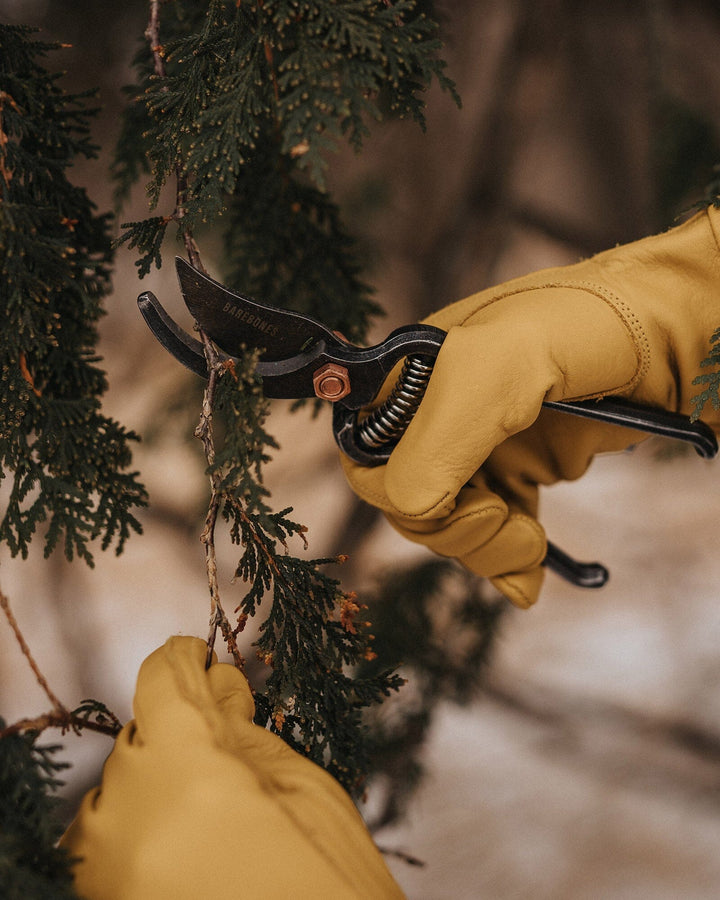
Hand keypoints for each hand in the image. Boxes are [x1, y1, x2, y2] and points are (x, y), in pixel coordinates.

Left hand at [61, 636, 403, 899]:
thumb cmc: (326, 876)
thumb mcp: (300, 787)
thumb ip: (243, 728)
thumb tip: (214, 680)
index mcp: (188, 767)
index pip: (161, 681)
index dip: (184, 662)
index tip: (199, 661)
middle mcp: (128, 810)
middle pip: (141, 734)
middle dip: (181, 732)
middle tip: (229, 752)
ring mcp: (106, 862)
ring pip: (118, 785)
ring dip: (156, 780)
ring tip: (208, 812)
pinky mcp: (100, 893)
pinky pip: (101, 836)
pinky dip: (135, 824)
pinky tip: (179, 841)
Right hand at [342, 206, 719, 607]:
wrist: (682, 330)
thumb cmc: (594, 324)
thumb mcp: (504, 367)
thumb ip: (441, 434)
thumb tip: (412, 509)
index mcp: (417, 373)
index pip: (372, 458)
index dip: (408, 495)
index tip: (473, 500)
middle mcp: (440, 409)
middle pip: (408, 501)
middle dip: (454, 530)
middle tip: (512, 528)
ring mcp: (481, 441)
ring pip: (449, 523)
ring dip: (485, 549)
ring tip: (533, 545)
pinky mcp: (520, 467)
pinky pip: (492, 529)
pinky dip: (506, 561)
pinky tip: (530, 573)